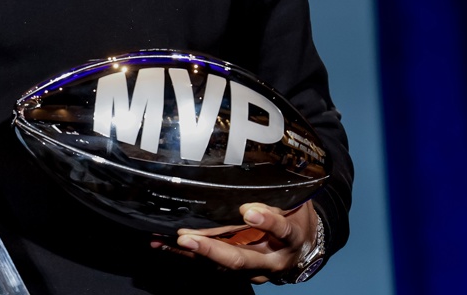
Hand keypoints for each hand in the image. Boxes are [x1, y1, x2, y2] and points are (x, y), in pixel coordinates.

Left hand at [162, 201, 319, 283]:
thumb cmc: (296, 217)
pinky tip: (164, 245)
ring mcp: (253, 270)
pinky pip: (211, 266)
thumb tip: (248, 195)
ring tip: (164, 242)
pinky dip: (187, 256)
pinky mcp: (237, 272)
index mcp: (290, 239)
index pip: (282, 230)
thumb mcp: (294, 204)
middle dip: (211, 249)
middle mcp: (271, 261)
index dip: (268, 222)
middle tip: (187, 238)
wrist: (302, 246)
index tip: (249, 211)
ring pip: (220, 266)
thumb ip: (275, 200)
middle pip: (241, 259)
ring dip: (191, 254)